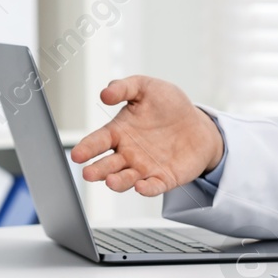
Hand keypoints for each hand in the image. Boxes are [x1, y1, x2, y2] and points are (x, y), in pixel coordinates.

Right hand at [69, 76, 223, 195]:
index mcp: (119, 132)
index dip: (87, 148)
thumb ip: (124, 88)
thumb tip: (105, 93)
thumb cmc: (170, 106)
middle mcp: (128, 153)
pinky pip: (153, 186)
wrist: (199, 124)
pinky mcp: (164, 178)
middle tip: (88, 173)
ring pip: (126, 179)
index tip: (77, 154)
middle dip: (97, 170)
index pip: (98, 141)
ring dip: (118, 182)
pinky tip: (140, 186)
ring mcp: (145, 168)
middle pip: (108, 165)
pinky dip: (146, 189)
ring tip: (111, 181)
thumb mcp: (146, 88)